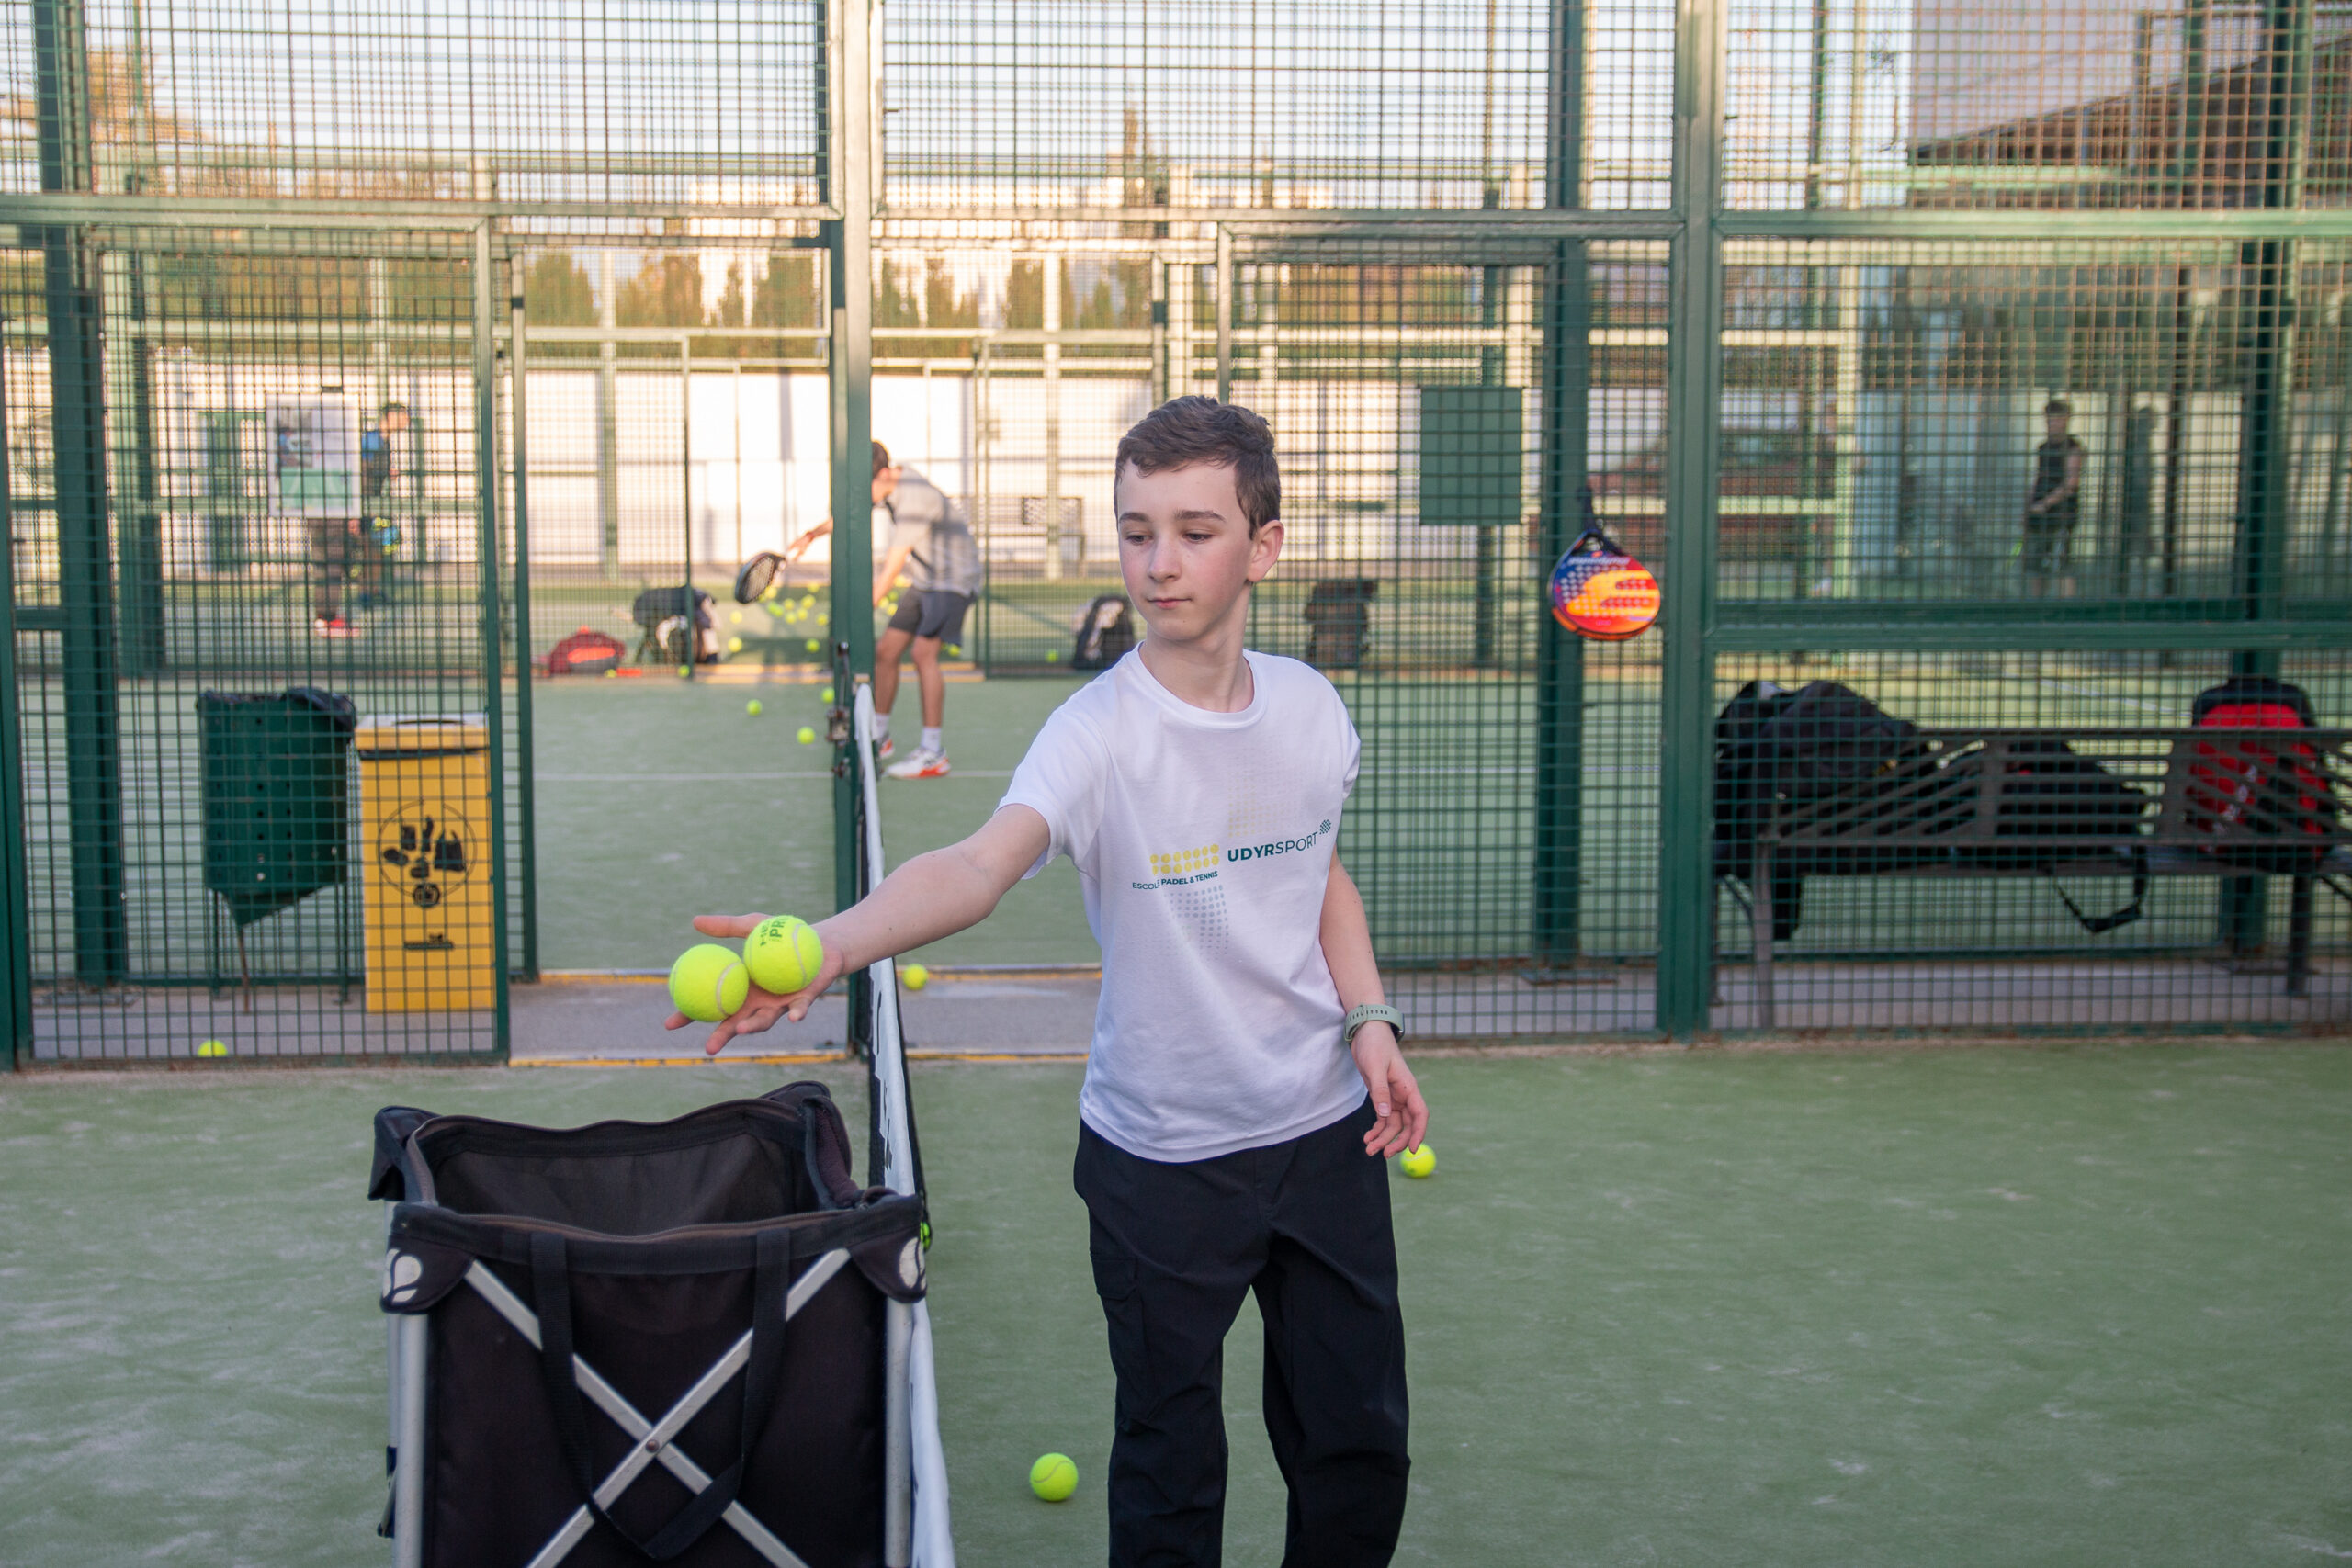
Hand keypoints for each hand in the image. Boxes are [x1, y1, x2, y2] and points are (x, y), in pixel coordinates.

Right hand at [662, 912, 849, 1056]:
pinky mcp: (803, 1001)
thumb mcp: (753, 926)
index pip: (710, 1004)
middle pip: (735, 1023)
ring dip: (752, 1028)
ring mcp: (780, 1004)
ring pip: (764, 1020)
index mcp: (741, 987)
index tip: (670, 1024)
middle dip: (721, 1037)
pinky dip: (796, 1014)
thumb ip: (727, 927)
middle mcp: (758, 1001)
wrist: (820, 941)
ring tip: (739, 1031)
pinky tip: (793, 1018)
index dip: (691, 1015)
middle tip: (708, 1048)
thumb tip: (695, 921)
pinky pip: (798, 1009)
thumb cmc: (783, 935)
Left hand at [1349, 1024, 1426, 1157]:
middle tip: (1383, 1154)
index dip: (1418, 1133)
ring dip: (1383, 1138)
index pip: (1420, 1114)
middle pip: (1407, 1124)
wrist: (1365, 1031)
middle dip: (1397, 1141)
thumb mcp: (1375, 1067)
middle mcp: (1403, 1094)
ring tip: (1369, 1150)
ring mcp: (1393, 1096)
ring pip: (1393, 1124)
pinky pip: (1383, 1118)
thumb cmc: (1374, 1045)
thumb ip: (1380, 1091)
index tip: (1412, 1150)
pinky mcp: (1381, 1096)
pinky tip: (1367, 1137)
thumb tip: (1385, 1115)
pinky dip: (1376, 1129)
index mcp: (1408, 1087)